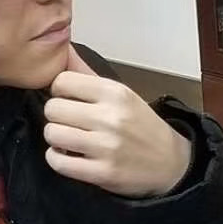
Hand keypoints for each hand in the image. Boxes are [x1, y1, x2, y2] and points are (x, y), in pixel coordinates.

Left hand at [45, 47, 191, 197]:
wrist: (170, 162)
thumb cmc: (142, 127)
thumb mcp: (121, 94)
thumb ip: (88, 75)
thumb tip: (62, 50)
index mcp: (115, 92)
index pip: (62, 81)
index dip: (59, 92)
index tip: (68, 101)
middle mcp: (110, 117)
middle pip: (53, 108)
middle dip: (56, 116)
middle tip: (69, 123)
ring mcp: (106, 146)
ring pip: (52, 134)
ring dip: (56, 138)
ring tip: (69, 140)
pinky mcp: (102, 172)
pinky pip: (58, 162)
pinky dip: (57, 159)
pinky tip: (69, 156)